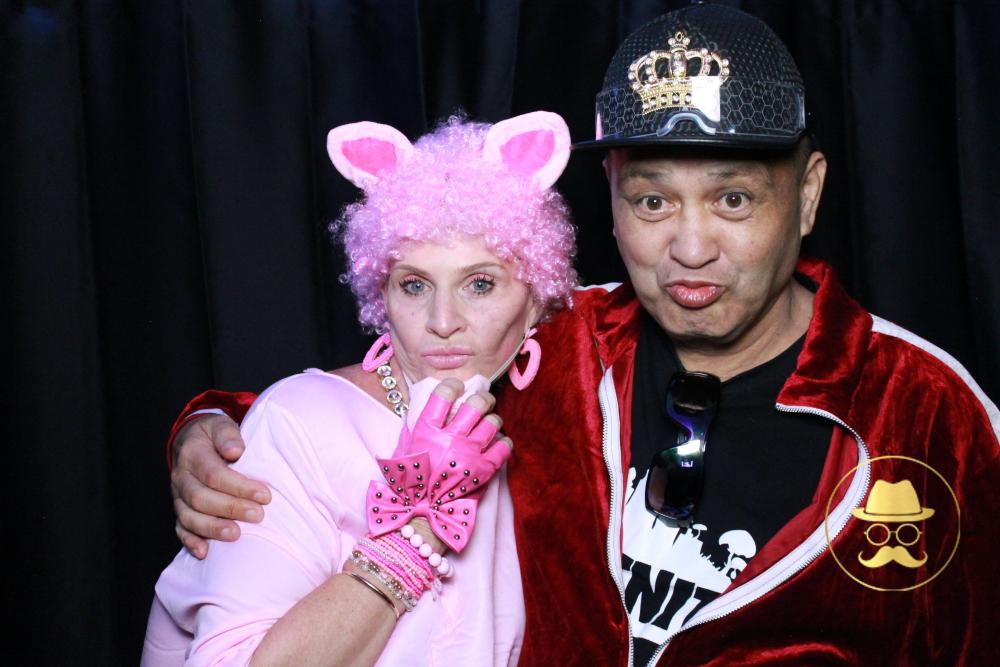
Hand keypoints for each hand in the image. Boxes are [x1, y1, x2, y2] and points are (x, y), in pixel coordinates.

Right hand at [171, 414, 271, 557]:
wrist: (192, 439)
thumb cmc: (214, 434)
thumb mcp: (220, 425)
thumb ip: (228, 435)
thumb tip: (236, 451)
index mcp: (192, 454)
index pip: (213, 474)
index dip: (239, 486)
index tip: (265, 495)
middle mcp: (181, 477)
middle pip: (200, 498)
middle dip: (230, 508)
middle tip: (258, 515)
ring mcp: (178, 496)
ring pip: (189, 516)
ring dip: (213, 528)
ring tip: (236, 535)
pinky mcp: (180, 509)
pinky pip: (180, 528)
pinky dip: (191, 541)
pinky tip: (205, 552)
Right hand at [365, 379, 511, 551]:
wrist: (423, 516)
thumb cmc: (409, 484)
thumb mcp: (403, 450)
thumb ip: (414, 426)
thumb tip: (427, 407)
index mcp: (426, 431)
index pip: (444, 393)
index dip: (453, 385)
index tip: (457, 387)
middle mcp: (450, 438)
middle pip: (476, 403)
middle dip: (482, 399)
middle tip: (481, 403)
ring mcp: (470, 454)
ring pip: (493, 422)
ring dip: (492, 420)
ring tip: (488, 425)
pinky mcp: (485, 470)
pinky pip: (504, 446)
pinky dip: (504, 442)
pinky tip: (497, 444)